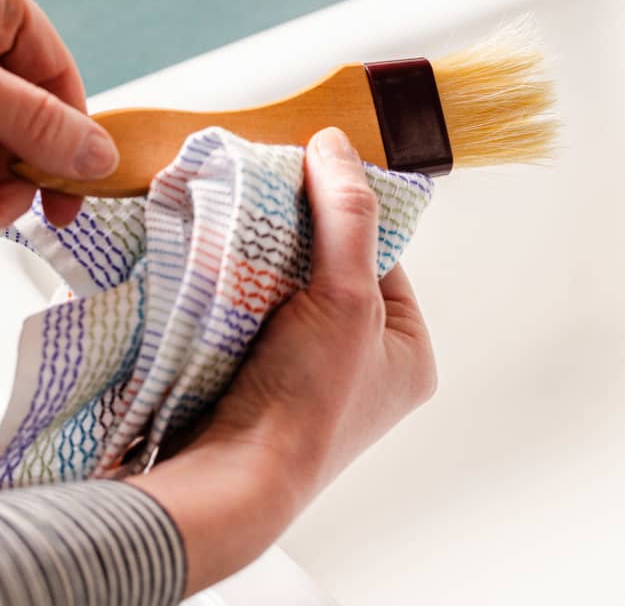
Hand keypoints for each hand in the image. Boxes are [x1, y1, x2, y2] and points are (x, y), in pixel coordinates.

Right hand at [130, 127, 435, 595]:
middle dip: (297, 233)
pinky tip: (218, 260)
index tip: (307, 174)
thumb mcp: (347, 297)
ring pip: (288, 285)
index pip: (381, 252)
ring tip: (236, 219)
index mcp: (406, 350)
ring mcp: (311, 371)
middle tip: (263, 193)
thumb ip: (346, 216)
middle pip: (331, 266)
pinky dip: (238, 284)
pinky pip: (255, 309)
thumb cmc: (309, 402)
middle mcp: (364, 363)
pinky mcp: (263, 376)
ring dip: (262, 256)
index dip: (346, 211)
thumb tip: (334, 144)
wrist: (230, 481)